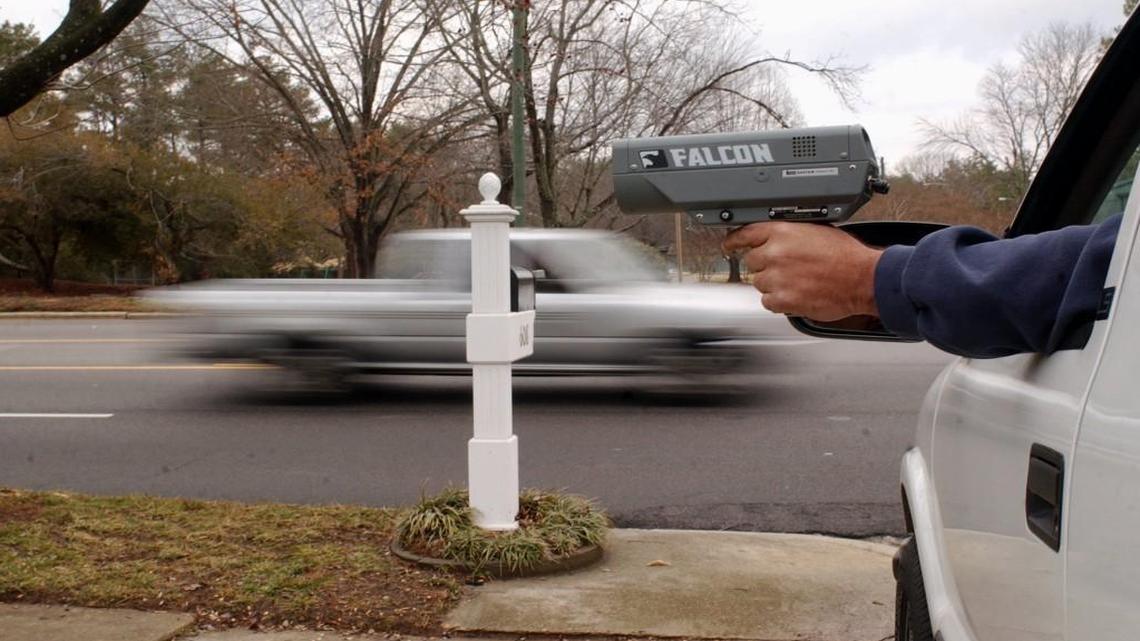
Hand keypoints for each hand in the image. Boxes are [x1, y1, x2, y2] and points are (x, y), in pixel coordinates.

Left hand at [723, 222, 882, 321]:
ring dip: (774, 284)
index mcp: (782, 232)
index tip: (729, 246)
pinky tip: (797, 294)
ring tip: (798, 282)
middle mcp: (775, 253)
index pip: (744, 234)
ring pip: (759, 283)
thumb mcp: (815, 230)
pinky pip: (768, 302)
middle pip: (752, 262)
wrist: (862, 279)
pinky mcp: (782, 299)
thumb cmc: (846, 256)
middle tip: (787, 269)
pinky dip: (779, 301)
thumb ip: (789, 234)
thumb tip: (773, 238)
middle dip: (766, 266)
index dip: (734, 241)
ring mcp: (776, 277)